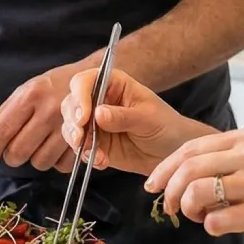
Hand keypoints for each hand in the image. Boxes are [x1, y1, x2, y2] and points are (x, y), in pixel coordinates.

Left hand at [0, 59, 93, 169]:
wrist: (95, 77)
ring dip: (34, 159)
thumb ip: (2, 115)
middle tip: (15, 150)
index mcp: (31, 95)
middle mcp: (50, 110)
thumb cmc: (54, 85)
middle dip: (12, 156)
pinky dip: (56, 162)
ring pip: (40, 162)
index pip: (3, 129)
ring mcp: (69, 126)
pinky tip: (55, 148)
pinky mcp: (86, 139)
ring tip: (38, 145)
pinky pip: (62, 166)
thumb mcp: (26, 91)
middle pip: (20, 151)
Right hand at [60, 67, 212, 175]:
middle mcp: (98, 101)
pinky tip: (102, 161)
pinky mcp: (95, 144)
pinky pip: (81, 148)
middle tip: (81, 137)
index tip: (84, 116)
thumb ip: (123, 116)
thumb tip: (98, 114)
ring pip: (71, 127)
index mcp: (112, 84)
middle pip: (71, 104)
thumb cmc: (165, 126)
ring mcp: (94, 123)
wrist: (172, 152)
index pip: (85, 82)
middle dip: (72, 121)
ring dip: (76, 141)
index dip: (80, 96)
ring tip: (91, 152)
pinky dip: (86, 156)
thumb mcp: (147, 118)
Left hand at [148, 128, 243, 243]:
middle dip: (168, 192)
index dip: (164, 168)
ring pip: (196, 195)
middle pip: (187, 170)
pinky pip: (217, 222)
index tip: (151, 185)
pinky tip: (223, 228)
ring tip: (200, 218)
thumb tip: (185, 179)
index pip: (189, 149)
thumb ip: (229, 162)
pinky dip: (211, 228)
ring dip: (188, 210)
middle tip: (166, 208)